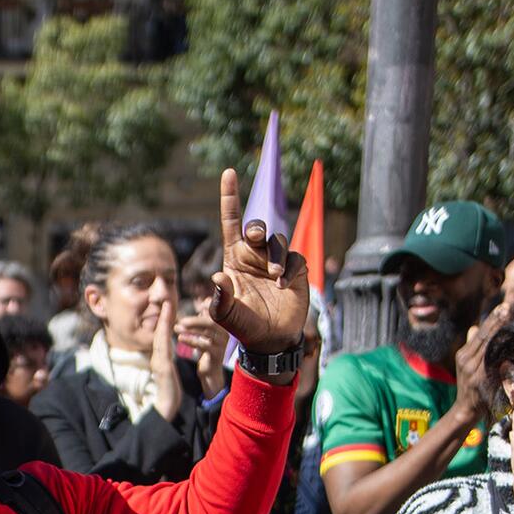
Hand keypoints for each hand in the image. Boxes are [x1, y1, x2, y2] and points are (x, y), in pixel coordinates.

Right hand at [149, 299, 182, 421]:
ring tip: (168, 305)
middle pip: (160, 333)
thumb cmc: (169, 395)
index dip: (165, 323)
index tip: (169, 309)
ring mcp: (158, 362)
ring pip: (160, 337)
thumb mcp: (170, 376)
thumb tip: (168, 359)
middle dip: (163, 317)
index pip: (163, 338)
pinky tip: (167, 324)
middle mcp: (157, 358)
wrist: (166, 409)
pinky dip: (164, 334)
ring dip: (164, 320)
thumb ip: (168, 366)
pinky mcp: (162, 367)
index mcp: (161, 360)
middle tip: (167, 300)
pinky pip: (163, 347)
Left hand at [177, 312, 230, 396]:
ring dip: (191, 328)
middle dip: (195, 318)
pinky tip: (180, 339)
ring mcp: (221, 342)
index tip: (196, 304)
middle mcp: (224, 331)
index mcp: (222, 324)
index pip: (217, 309)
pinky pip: (204, 344)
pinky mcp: (216, 353)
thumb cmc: (207, 350)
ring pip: (208, 330)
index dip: (208, 305)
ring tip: (176, 328)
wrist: (211, 373)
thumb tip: (205, 300)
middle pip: (212, 319)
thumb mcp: (206, 331)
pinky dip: (191, 340)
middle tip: (180, 320)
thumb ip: (205, 317)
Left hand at [204, 168, 307, 356]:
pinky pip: (294, 258)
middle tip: (255, 237)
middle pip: (257, 228)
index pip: (231, 223)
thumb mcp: (226, 316)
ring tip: (273, 277)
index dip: (230, 197)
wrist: (271, 340)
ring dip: (274, 255)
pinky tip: (283, 285)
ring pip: (277, 241)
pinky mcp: (295, 269)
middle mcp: (254, 256)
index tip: (228, 173)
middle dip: (257, 228)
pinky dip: (289, 268)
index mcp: (235, 258)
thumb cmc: (244, 326)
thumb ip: (220, 300)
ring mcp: (275, 262)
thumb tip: (218, 278)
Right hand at [450, 303, 504, 419]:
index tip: (504, 306)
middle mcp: (465, 359)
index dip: (492, 319)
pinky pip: (492, 360)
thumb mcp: (468, 366)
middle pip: (484, 336)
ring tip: (511, 318)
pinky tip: (511, 341)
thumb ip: (473, 347)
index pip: (480, 333)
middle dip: (497, 320)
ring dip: (500, 331)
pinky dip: (501, 349)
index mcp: (463, 354)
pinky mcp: (478, 378)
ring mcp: (471, 369)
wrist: (464, 411)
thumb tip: (475, 328)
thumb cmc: (472, 389)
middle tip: (510, 306)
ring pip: (488, 345)